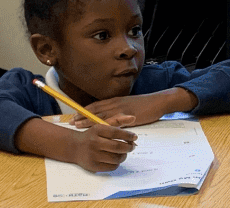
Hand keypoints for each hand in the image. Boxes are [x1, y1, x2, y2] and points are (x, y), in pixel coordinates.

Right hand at [67, 123, 136, 172]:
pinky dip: (117, 163)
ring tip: (124, 153)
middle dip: (129, 147)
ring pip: (116, 158)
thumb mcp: (101, 127)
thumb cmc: (92, 136)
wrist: (74, 147)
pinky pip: (111, 167)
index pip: (116, 133)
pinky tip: (116, 159)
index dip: (128, 135)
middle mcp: (94, 143)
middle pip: (117, 146)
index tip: (135, 137)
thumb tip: (133, 122)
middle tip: (132, 147)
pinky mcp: (93, 166)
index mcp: (97, 130)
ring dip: (124, 156)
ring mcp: (92, 155)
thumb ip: (117, 124)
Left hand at [74, 90, 189, 129]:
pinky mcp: (128, 115)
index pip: (96, 105)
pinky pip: (114, 121)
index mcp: (116, 100)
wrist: (159, 101)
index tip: (75, 115)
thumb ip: (119, 110)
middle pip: (95, 110)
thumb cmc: (146, 104)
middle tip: (70, 122)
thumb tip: (112, 118)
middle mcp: (116, 103)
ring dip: (88, 120)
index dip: (85, 110)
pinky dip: (104, 125)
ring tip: (78, 126)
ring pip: (101, 115)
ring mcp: (121, 109)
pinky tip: (97, 130)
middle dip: (82, 116)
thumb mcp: (129, 105)